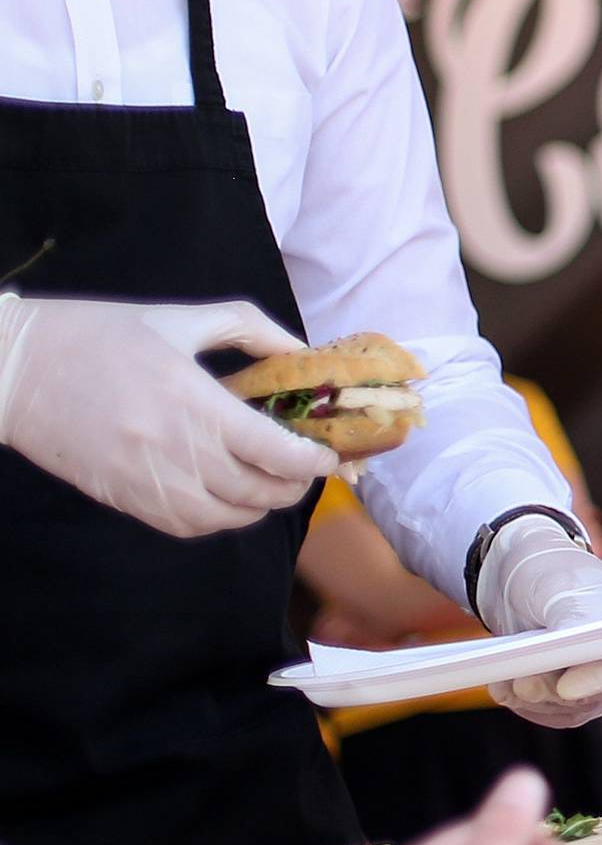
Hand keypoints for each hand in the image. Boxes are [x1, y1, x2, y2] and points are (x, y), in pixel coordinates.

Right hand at [0, 294, 336, 535]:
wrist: (20, 371)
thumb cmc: (102, 335)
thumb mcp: (180, 318)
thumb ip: (246, 329)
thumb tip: (297, 349)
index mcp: (196, 403)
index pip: (275, 451)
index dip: (312, 460)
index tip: (328, 452)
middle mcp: (179, 453)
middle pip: (261, 491)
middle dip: (295, 482)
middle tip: (306, 465)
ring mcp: (152, 483)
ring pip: (230, 517)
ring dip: (261, 504)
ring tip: (271, 480)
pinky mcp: (128, 501)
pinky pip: (190, 526)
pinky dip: (221, 518)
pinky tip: (228, 495)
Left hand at [474, 515, 601, 727]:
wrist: (523, 578)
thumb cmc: (552, 571)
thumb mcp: (561, 587)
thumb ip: (571, 619)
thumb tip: (566, 652)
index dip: (601, 677)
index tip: (566, 687)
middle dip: (555, 690)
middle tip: (521, 682)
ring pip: (577, 708)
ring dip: (537, 699)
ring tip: (504, 680)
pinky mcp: (578, 693)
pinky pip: (557, 714)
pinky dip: (528, 706)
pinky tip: (503, 687)